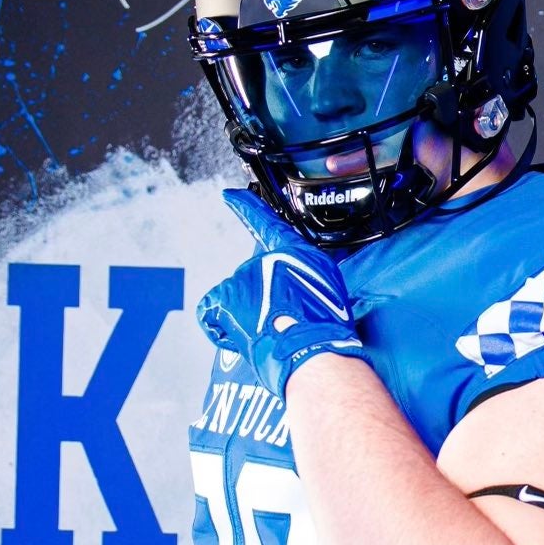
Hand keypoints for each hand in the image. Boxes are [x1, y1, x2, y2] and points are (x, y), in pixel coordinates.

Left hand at [196, 188, 364, 399]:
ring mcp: (244, 276)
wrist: (311, 348)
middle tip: (280, 321)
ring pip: (236, 297)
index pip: (265, 224)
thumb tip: (304, 287)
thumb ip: (309, 278)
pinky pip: (213, 312)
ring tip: (269, 331)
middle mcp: (266, 259)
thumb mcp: (329, 290)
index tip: (231, 196)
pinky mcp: (226, 296)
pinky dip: (223, 327)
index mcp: (295, 253)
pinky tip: (244, 335)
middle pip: (254, 278)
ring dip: (249, 316)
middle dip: (263, 301)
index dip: (247, 208)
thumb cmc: (324, 326)